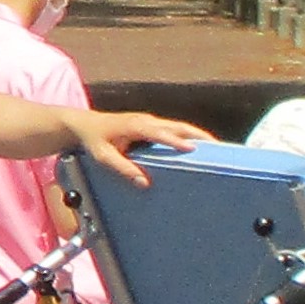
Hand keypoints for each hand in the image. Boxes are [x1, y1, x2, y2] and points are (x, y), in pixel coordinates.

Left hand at [69, 108, 213, 186]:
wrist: (85, 124)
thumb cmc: (94, 141)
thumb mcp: (103, 156)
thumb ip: (122, 168)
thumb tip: (144, 182)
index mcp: (136, 126)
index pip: (160, 133)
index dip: (176, 141)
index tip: (192, 149)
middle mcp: (147, 121)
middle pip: (178, 126)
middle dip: (199, 135)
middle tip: (219, 147)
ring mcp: (150, 121)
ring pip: (179, 126)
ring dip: (197, 135)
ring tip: (216, 147)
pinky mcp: (151, 125)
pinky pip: (173, 129)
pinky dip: (187, 136)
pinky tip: (197, 147)